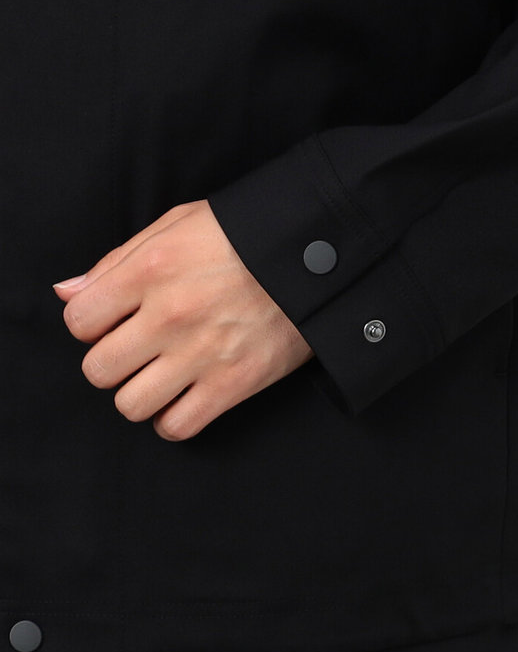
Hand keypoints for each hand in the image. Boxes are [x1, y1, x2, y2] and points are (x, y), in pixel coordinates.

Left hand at [52, 199, 314, 440]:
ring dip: (140, 392)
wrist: (317, 256)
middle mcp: (170, 314)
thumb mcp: (179, 224)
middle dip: (113, 360)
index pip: (78, 322)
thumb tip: (67, 292)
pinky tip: (185, 394)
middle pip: (98, 370)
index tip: (114, 320)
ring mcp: (202, 353)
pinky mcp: (233, 383)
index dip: (91, 324)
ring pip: (130, 405)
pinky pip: (176, 427)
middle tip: (139, 348)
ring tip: (162, 373)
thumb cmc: (245, 234)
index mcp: (151, 269)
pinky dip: (173, 418)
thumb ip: (118, 259)